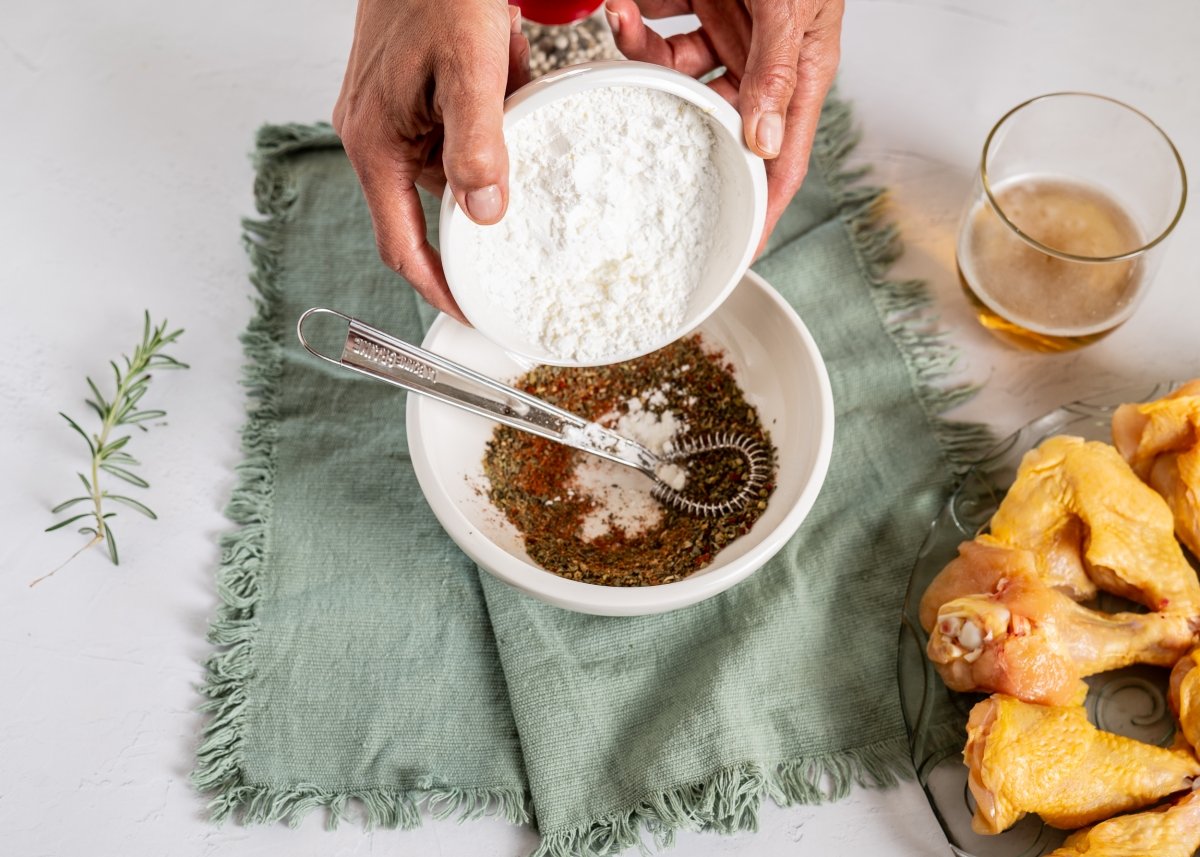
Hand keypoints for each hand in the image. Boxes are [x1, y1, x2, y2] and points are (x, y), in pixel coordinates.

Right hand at [333, 0, 530, 320]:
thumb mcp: (469, 67)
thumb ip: (477, 143)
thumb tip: (485, 211)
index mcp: (375, 142)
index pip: (401, 243)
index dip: (438, 286)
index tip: (471, 311)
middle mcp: (375, 135)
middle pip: (429, 208)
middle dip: (479, 209)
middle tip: (523, 210)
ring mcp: (390, 115)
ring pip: (449, 166)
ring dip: (490, 154)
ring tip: (514, 107)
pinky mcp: (408, 95)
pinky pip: (453, 129)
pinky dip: (485, 120)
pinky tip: (506, 79)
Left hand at [604, 0, 843, 251]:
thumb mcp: (791, 9)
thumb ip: (775, 70)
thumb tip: (764, 141)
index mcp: (798, 75)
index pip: (782, 160)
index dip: (764, 209)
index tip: (741, 252)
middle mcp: (761, 64)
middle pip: (714, 122)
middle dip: (672, 125)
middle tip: (632, 131)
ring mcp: (728, 38)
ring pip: (675, 76)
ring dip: (643, 57)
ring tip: (623, 22)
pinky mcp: (700, 8)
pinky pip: (660, 33)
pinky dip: (636, 26)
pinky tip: (622, 8)